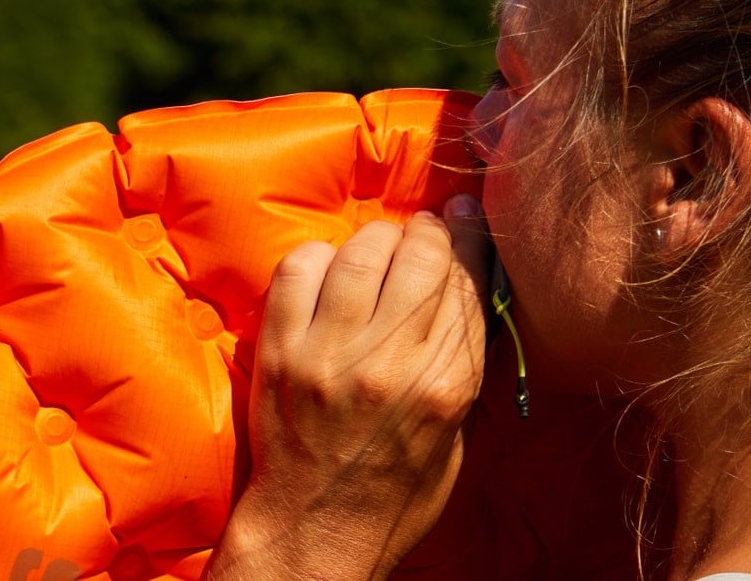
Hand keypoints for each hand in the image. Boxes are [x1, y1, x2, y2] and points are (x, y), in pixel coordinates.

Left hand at [205, 194, 490, 579]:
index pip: (468, 283)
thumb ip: (461, 361)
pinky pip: (299, 269)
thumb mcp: (455, 437)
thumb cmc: (394, 493)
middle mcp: (390, 363)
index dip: (470, 237)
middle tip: (423, 230)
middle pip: (421, 256)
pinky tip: (329, 269)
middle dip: (428, 231)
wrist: (314, 533)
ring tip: (381, 244)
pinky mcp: (280, 351)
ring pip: (363, 252)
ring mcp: (328, 354)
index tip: (464, 216)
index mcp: (445, 386)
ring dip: (378, 237)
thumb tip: (463, 285)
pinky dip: (319, 256)